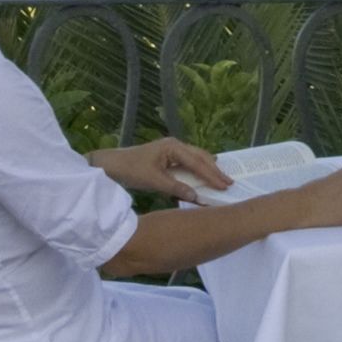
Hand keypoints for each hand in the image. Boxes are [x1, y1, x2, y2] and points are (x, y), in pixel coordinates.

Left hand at [97, 137, 231, 200]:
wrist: (112, 164)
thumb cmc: (131, 170)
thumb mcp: (154, 181)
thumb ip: (176, 187)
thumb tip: (196, 196)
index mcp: (173, 147)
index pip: (197, 163)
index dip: (212, 175)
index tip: (225, 185)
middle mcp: (175, 145)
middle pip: (200, 157)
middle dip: (214, 170)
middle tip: (229, 182)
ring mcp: (171, 149)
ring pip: (196, 157)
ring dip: (208, 168)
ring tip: (221, 178)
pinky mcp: (168, 155)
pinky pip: (188, 161)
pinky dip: (198, 168)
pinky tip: (204, 173)